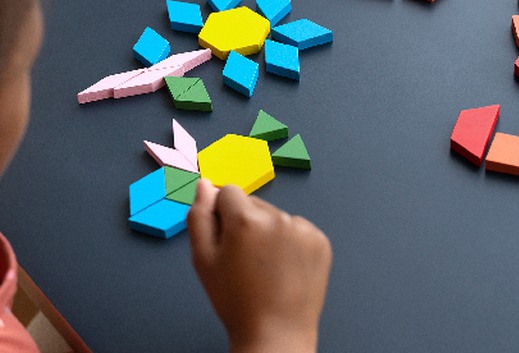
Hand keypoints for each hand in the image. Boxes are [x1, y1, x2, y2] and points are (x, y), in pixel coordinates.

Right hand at [188, 179, 331, 352]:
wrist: (275, 333)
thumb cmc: (236, 301)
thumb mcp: (203, 260)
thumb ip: (199, 216)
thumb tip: (204, 185)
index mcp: (245, 220)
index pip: (228, 192)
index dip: (222, 215)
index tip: (226, 240)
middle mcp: (277, 218)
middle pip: (253, 203)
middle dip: (246, 223)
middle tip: (244, 260)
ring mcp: (303, 229)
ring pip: (276, 216)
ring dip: (269, 232)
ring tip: (265, 268)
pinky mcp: (320, 241)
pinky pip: (298, 229)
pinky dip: (290, 243)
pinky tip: (283, 268)